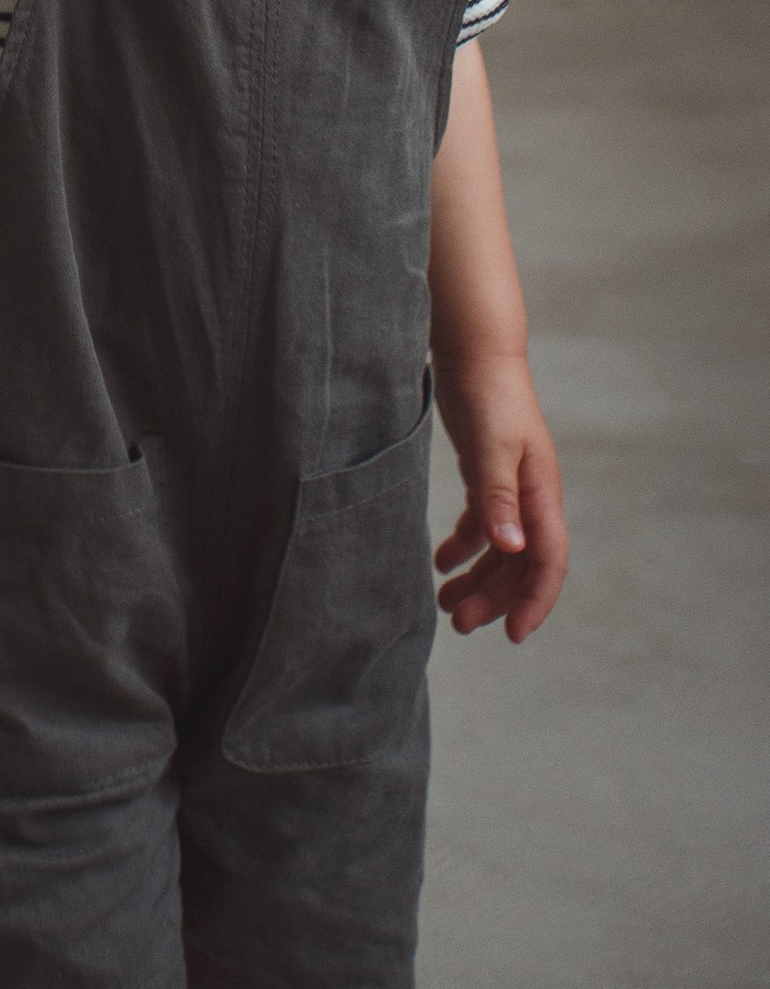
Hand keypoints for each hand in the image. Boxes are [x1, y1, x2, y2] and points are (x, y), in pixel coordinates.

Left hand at [433, 353, 566, 641]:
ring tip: (445, 604)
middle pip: (519, 565)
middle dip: (494, 599)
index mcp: (541, 495)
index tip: (513, 636)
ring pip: (500, 550)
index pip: (548, 563)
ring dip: (477, 579)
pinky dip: (463, 547)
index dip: (534, 602)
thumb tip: (513, 549)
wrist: (475, 351)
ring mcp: (510, 487)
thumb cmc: (488, 395)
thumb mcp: (491, 447)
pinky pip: (481, 525)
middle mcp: (531, 498)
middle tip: (457, 624)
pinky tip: (440, 562)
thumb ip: (498, 497)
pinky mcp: (487, 475)